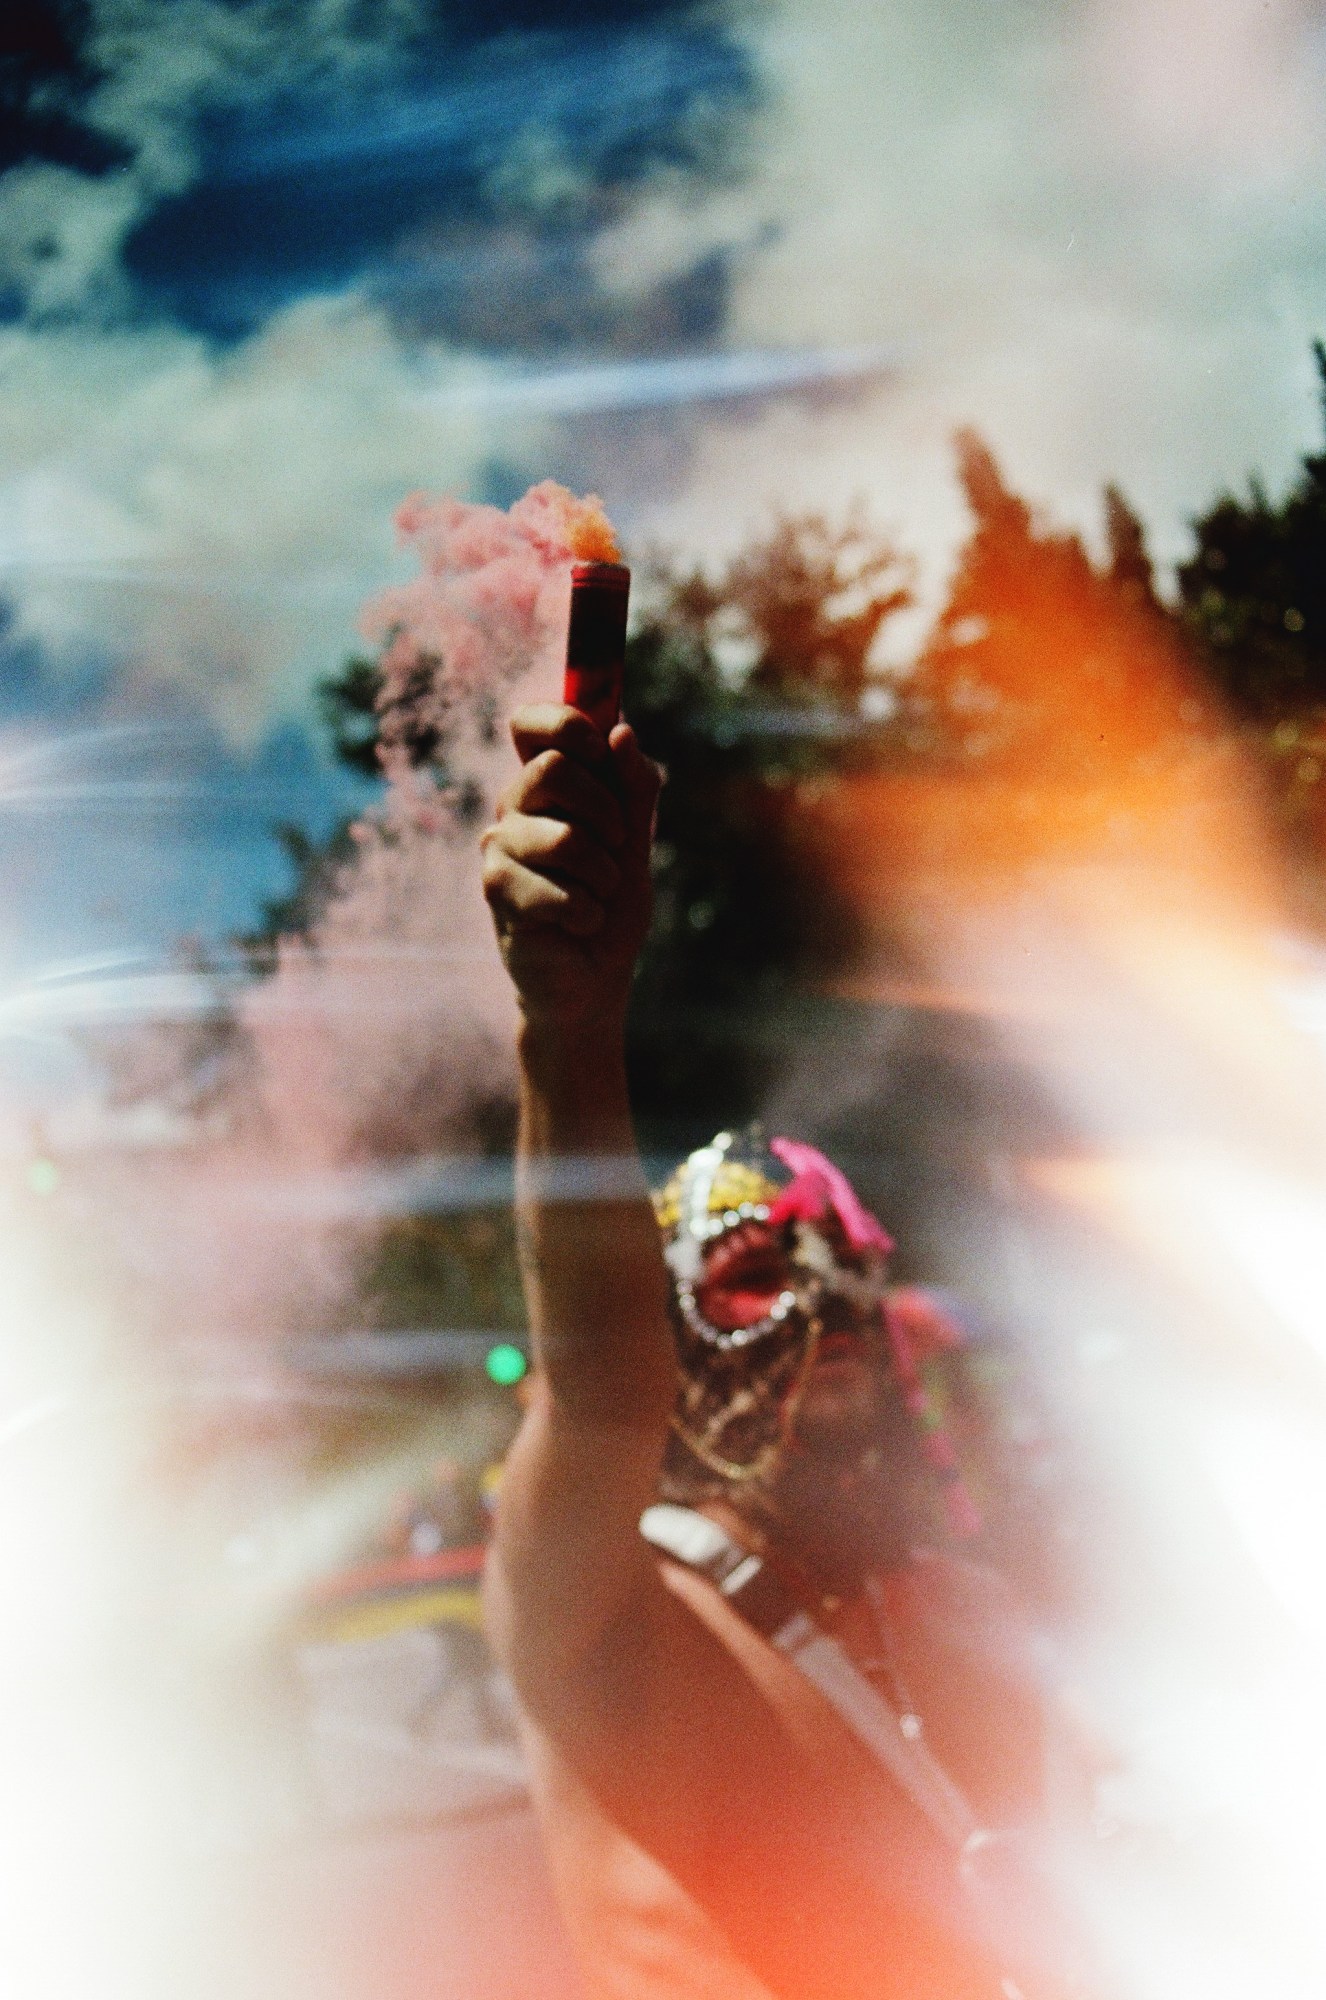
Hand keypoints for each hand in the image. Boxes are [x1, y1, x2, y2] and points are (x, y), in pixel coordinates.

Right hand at [481, 704, 659, 1030]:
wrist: (595, 977)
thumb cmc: (612, 905)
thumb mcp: (636, 841)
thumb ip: (634, 788)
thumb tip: (622, 730)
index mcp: (546, 785)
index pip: (530, 723)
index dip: (565, 723)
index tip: (600, 750)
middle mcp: (515, 808)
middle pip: (552, 768)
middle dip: (606, 811)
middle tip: (619, 846)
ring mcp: (499, 847)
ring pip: (563, 837)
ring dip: (602, 875)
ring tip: (600, 896)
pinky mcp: (495, 890)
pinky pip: (554, 889)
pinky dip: (587, 912)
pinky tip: (580, 925)